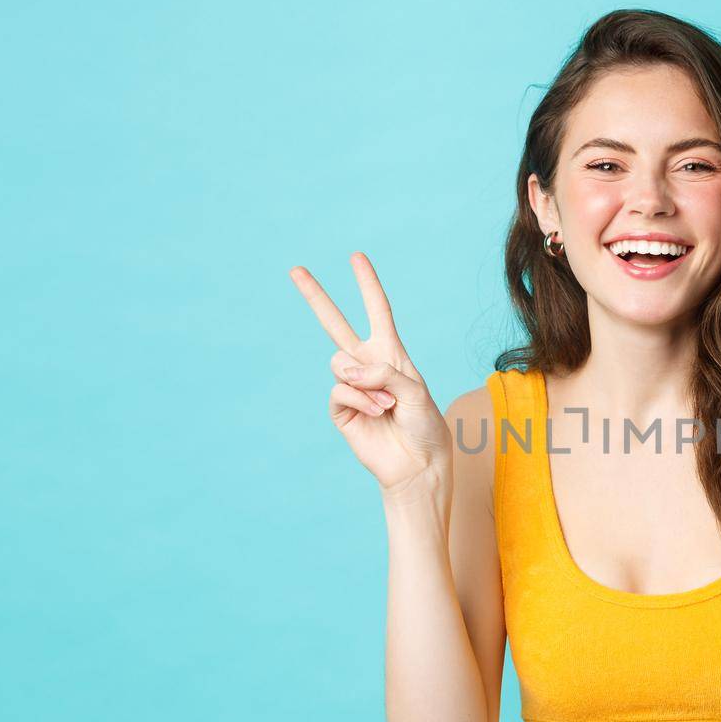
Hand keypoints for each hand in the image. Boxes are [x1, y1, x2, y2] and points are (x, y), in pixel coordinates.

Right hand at [289, 252, 451, 495]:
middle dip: (315, 296)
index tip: (357, 257)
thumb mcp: (416, 391)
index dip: (367, 284)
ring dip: (367, 382)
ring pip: (339, 362)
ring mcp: (352, 387)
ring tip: (387, 403)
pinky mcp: (341, 410)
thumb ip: (384, 372)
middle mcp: (368, 365)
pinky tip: (378, 413)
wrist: (417, 464)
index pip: (377, 311)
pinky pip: (339, 389)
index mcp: (391, 353)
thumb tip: (346, 370)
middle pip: (335, 324)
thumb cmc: (425, 426)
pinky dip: (361, 400)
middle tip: (295, 269)